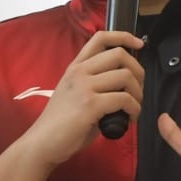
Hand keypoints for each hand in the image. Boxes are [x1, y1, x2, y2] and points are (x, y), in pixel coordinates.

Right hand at [17, 29, 144, 171]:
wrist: (42, 143)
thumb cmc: (61, 124)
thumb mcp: (75, 94)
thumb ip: (96, 83)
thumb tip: (124, 84)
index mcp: (75, 67)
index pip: (101, 38)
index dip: (124, 37)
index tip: (139, 45)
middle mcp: (79, 72)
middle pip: (120, 55)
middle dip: (138, 71)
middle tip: (138, 91)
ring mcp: (84, 87)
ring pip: (126, 76)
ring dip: (138, 94)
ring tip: (133, 108)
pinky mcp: (90, 105)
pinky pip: (124, 99)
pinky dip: (134, 109)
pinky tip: (129, 118)